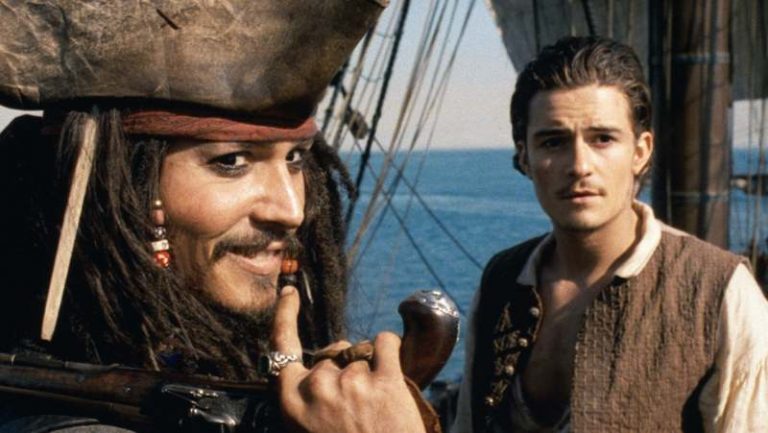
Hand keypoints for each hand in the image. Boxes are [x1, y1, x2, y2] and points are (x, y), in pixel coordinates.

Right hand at [272, 285, 427, 432]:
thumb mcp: (310, 428)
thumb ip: (309, 397)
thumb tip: (323, 364)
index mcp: (293, 402)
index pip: (281, 348)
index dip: (284, 317)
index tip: (289, 293)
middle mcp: (318, 387)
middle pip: (333, 352)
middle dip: (347, 366)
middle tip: (359, 400)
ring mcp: (351, 382)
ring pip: (362, 352)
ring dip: (371, 368)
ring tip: (376, 404)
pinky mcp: (386, 380)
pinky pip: (385, 342)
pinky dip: (390, 349)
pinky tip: (392, 369)